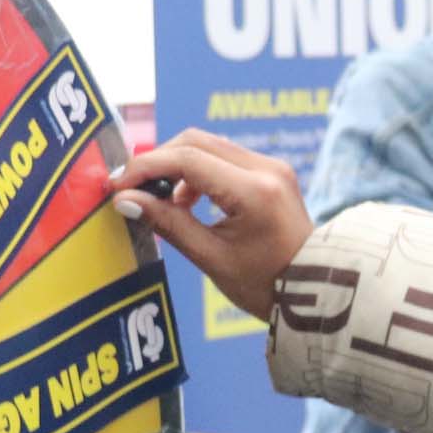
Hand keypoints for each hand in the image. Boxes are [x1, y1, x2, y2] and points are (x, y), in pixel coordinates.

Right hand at [109, 129, 312, 322]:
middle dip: (158, 161)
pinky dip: (197, 170)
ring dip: (177, 165)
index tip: (118, 186)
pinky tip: (185, 201)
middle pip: (196, 141)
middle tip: (130, 189)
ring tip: (158, 201)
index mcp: (254, 191)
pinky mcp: (272, 172)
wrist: (314, 291)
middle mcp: (266, 169)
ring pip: (209, 145)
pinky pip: (224, 157)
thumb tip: (126, 201)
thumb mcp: (211, 258)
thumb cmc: (266, 285)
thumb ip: (168, 224)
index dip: (146, 168)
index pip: (187, 159)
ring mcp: (272, 166)